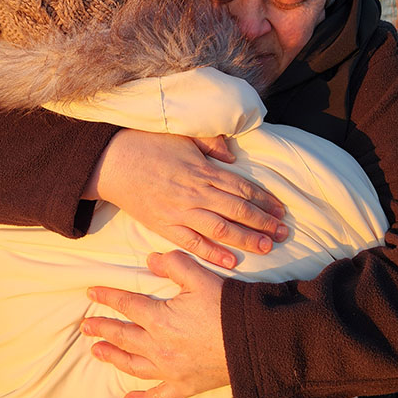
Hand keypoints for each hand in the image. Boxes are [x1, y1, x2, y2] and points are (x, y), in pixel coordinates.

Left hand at [81, 250, 228, 397]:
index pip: (126, 305)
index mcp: (160, 319)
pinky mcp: (184, 386)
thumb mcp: (201, 277)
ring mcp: (170, 370)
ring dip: (113, 357)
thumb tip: (151, 259)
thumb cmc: (227, 308)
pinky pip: (159, 396)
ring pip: (133, 365)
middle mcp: (158, 347)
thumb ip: (174, 264)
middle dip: (103, 329)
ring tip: (97, 352)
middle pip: (123, 336)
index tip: (91, 293)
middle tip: (87, 326)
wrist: (254, 341)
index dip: (107, 297)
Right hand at [85, 129, 287, 267]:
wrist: (113, 161)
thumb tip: (232, 156)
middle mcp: (196, 192)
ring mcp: (180, 211)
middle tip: (284, 233)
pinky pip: (192, 243)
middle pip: (238, 210)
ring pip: (220, 229)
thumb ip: (211, 144)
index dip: (264, 200)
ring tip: (268, 248)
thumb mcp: (184, 136)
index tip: (281, 210)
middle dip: (264, 223)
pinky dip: (212, 253)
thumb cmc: (149, 144)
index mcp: (203, 170)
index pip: (241, 188)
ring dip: (246, 240)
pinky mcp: (164, 225)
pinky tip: (231, 261)